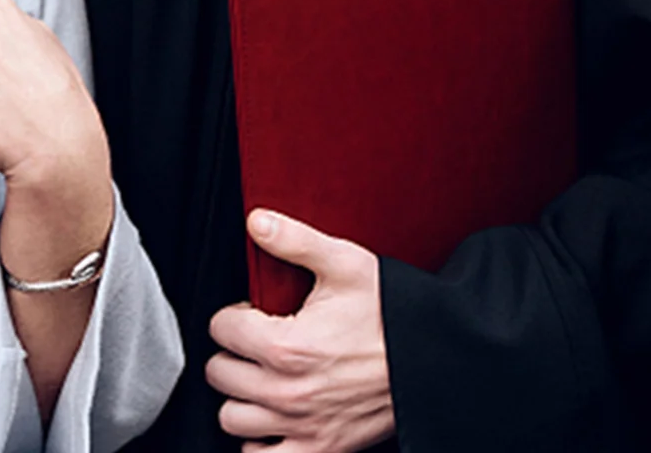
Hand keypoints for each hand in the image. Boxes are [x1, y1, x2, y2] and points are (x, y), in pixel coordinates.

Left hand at [206, 210, 393, 452]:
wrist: (431, 357)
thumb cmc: (389, 311)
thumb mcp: (344, 263)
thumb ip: (294, 240)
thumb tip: (256, 220)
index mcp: (286, 346)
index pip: (221, 329)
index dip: (235, 313)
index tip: (254, 310)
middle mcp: (287, 392)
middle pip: (219, 374)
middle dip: (232, 351)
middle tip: (257, 339)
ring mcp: (301, 426)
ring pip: (232, 418)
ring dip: (241, 395)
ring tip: (262, 374)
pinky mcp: (318, 450)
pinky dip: (259, 439)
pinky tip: (274, 414)